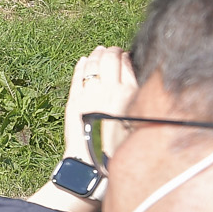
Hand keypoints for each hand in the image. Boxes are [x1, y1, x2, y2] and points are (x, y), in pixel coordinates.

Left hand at [62, 46, 137, 162]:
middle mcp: (110, 90)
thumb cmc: (119, 146)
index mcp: (130, 94)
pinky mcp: (74, 100)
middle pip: (110, 59)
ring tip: (99, 51)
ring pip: (93, 64)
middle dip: (112, 51)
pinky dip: (81, 65)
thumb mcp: (138, 120)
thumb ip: (138, 100)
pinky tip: (83, 61)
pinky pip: (78, 76)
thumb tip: (137, 83)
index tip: (125, 54)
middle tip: (112, 49)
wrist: (93, 162)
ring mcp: (90, 93)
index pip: (128, 64)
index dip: (126, 56)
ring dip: (96, 55)